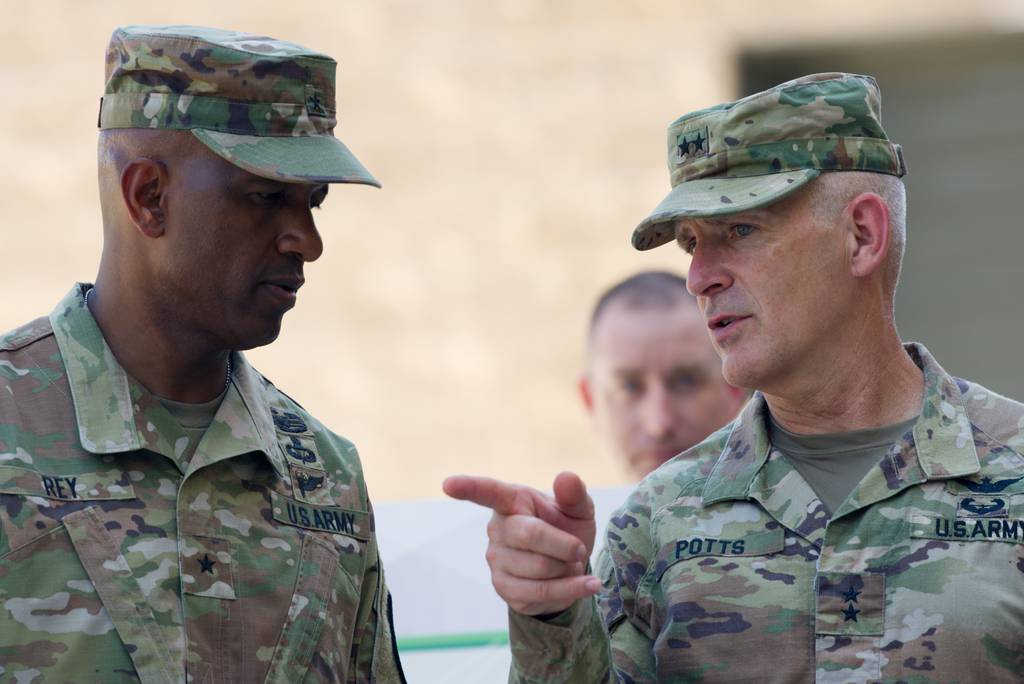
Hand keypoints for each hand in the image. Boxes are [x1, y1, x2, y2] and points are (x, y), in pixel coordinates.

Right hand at [442, 471, 601, 615]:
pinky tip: (583, 584)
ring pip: (539, 567)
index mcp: (513, 500)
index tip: (448, 484)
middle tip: (579, 549)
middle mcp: (498, 527)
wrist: (570, 570)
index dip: (468, 487)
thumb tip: (565, 476)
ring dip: (567, 569)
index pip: (488, 492)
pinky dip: (570, 589)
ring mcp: (496, 558)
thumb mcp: (579, 511)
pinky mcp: (503, 587)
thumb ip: (574, 494)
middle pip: (529, 535)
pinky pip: (540, 592)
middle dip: (565, 545)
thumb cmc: (569, 530)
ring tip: (570, 564)